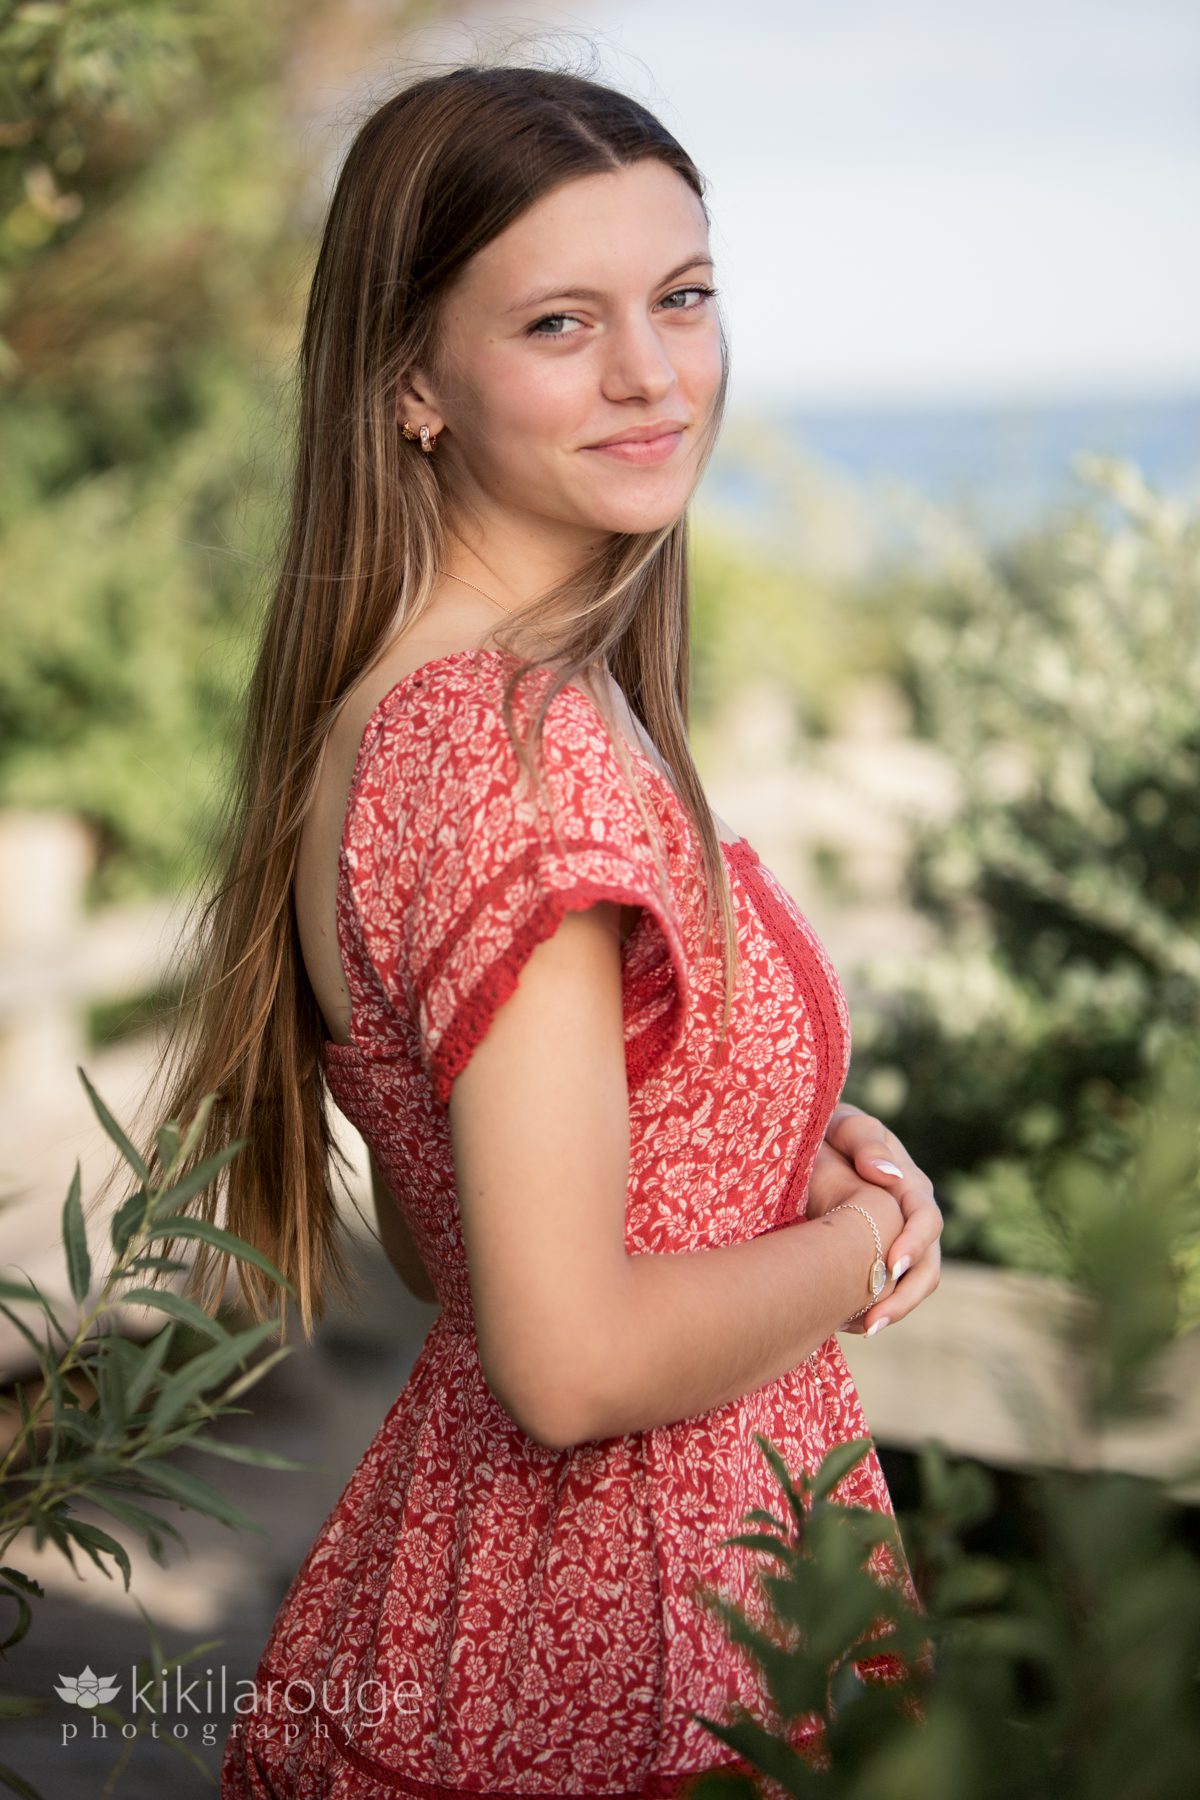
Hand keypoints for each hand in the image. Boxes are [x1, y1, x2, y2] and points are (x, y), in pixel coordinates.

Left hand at [810, 1104, 942, 1335]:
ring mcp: (899, 1241)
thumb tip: (888, 1174)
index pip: (926, 1219)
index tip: (893, 1265)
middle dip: (904, 1296)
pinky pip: (886, 1290)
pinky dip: (871, 1308)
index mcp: (910, 1183)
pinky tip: (843, 1322)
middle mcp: (912, 1217)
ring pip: (911, 1285)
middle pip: (928, 1266)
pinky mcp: (879, 1259)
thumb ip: (864, 1141)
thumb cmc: (829, 1130)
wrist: (813, 1145)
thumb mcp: (843, 1125)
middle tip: (872, 1322)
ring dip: (892, 1311)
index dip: (914, 1244)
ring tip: (862, 1331)